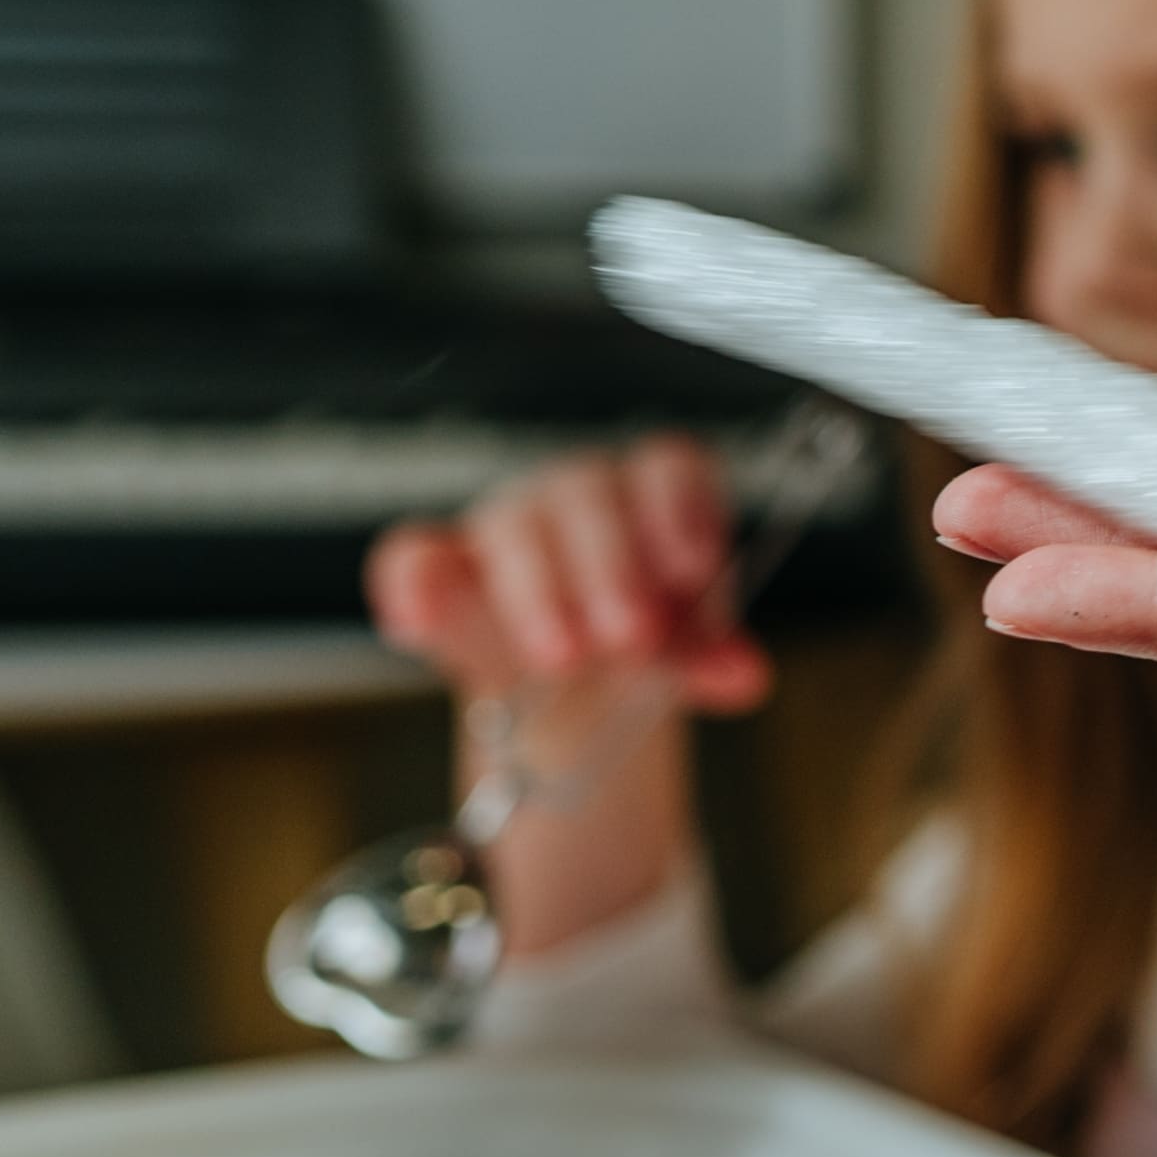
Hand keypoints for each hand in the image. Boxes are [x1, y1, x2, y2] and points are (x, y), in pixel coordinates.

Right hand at [362, 438, 754, 958]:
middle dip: (611, 566)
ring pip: (513, 525)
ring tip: (565, 657)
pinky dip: (413, 587)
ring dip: (539, 591)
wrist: (572, 689)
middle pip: (589, 495)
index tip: (692, 567)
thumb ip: (709, 659)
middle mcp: (578, 498)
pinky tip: (419, 624)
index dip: (682, 506)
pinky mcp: (438, 569)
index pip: (667, 467)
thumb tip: (746, 677)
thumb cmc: (637, 647)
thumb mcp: (682, 656)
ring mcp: (504, 528)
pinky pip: (411, 558)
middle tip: (630, 636)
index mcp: (651, 499)